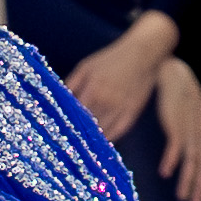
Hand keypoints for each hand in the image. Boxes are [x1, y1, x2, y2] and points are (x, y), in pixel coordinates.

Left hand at [64, 10, 171, 136]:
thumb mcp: (86, 66)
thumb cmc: (110, 58)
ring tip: (82, 146)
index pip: (75, 115)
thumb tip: (58, 99)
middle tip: (69, 142)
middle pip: (88, 125)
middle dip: (78, 133)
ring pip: (103, 131)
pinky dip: (109, 137)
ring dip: (93, 139)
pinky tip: (101, 142)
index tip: (59, 131)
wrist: (141, 54)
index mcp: (92, 90)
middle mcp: (106, 102)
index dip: (67, 124)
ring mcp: (121, 108)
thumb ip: (71, 83)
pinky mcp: (133, 112)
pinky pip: (119, 130)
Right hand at [155, 57, 200, 200]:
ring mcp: (191, 130)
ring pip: (193, 162)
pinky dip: (172, 162)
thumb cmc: (182, 97)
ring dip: (189, 182)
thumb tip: (196, 155)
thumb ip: (198, 137)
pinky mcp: (176, 124)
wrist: (174, 75)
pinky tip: (166, 174)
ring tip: (183, 198)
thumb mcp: (195, 119)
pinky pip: (175, 147)